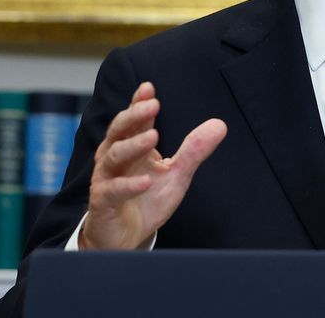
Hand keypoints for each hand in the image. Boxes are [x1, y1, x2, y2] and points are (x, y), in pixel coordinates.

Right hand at [80, 81, 226, 249]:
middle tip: (153, 105)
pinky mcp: (103, 202)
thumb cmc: (146, 200)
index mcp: (132, 145)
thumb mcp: (176, 174)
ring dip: (133, 145)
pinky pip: (113, 190)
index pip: (134, 119)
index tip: (149, 88)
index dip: (138, 103)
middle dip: (135, 116)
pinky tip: (146, 181)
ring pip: (115, 156)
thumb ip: (194, 150)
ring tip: (153, 136)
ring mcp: (107, 179)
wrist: (125, 237)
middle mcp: (115, 157)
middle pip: (119, 130)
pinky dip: (129, 185)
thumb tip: (220, 125)